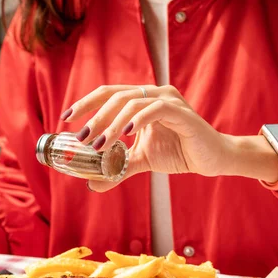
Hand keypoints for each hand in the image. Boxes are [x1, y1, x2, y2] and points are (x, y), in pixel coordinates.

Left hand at [62, 85, 277, 191]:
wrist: (212, 159)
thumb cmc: (178, 153)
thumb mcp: (140, 161)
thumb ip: (117, 169)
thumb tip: (92, 184)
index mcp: (142, 99)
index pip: (108, 93)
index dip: (85, 102)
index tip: (66, 118)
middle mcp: (154, 93)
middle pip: (115, 95)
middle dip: (95, 116)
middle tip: (81, 137)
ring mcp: (169, 100)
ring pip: (132, 101)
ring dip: (112, 123)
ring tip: (99, 144)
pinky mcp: (182, 113)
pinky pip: (156, 109)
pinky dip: (138, 119)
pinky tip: (126, 134)